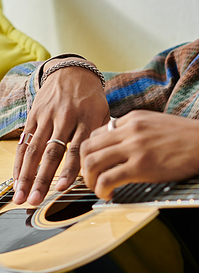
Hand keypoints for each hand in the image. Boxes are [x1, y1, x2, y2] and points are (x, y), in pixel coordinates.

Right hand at [13, 62, 109, 205]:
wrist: (72, 72)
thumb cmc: (92, 100)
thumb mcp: (104, 114)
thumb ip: (102, 140)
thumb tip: (106, 168)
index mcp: (87, 118)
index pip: (78, 147)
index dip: (70, 169)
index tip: (64, 188)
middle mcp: (66, 117)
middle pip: (52, 151)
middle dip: (43, 178)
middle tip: (37, 200)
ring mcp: (47, 117)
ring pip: (34, 149)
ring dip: (26, 176)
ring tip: (22, 196)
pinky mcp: (34, 115)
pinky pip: (25, 142)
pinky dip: (19, 163)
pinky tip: (17, 180)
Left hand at [80, 110, 198, 198]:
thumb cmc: (190, 140)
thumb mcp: (159, 125)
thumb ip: (140, 132)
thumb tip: (126, 146)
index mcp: (134, 119)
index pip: (97, 133)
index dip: (92, 152)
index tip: (97, 167)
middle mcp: (130, 129)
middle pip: (87, 147)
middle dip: (84, 167)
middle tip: (92, 181)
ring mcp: (135, 147)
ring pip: (91, 163)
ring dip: (89, 180)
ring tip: (98, 190)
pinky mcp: (141, 166)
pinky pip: (107, 179)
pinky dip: (101, 190)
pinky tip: (109, 196)